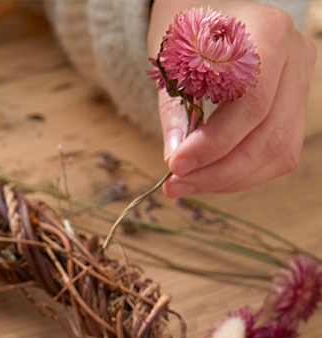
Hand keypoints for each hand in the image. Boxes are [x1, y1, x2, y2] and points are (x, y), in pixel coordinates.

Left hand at [147, 0, 316, 196]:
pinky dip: (242, 174)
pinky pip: (277, 155)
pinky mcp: (295, 109)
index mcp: (269, 34)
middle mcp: (296, 59)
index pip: (251, 105)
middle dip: (218, 172)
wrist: (212, 5)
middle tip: (176, 184)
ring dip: (229, 179)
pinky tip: (210, 177)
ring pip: (278, 153)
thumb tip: (175, 161)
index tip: (176, 164)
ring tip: (187, 184)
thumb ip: (174, 109)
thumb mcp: (172, 58)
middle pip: (269, 137)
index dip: (215, 144)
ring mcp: (301, 85)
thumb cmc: (190, 26)